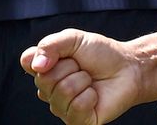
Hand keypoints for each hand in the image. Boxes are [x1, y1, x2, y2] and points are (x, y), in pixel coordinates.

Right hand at [22, 29, 150, 123]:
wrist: (128, 68)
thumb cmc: (101, 54)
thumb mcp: (74, 39)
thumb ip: (50, 45)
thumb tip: (36, 65)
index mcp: (45, 70)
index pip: (28, 61)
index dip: (44, 55)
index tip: (65, 52)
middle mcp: (48, 91)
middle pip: (45, 79)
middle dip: (70, 67)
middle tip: (83, 67)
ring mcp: (61, 108)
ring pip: (62, 92)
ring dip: (82, 81)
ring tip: (90, 80)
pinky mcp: (77, 122)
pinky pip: (76, 107)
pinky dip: (90, 96)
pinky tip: (95, 95)